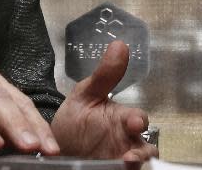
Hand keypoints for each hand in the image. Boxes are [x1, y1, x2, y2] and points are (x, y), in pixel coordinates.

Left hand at [51, 40, 157, 164]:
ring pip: (139, 165)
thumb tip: (119, 44)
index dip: (138, 121)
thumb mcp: (85, 95)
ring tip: (123, 165)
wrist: (56, 147)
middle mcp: (126, 142)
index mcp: (122, 120)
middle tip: (129, 157)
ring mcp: (119, 159)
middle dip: (142, 153)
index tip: (133, 122)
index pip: (139, 120)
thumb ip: (104, 75)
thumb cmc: (76, 119)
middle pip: (145, 150)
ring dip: (135, 166)